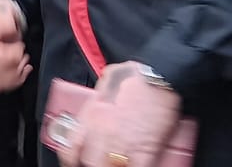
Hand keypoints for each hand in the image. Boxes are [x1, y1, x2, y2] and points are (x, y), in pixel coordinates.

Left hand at [55, 63, 181, 166]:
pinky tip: (136, 166)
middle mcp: (104, 131)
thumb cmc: (137, 74)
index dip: (71, 157)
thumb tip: (99, 95)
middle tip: (101, 161)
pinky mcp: (146, 150)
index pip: (72, 145)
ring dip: (112, 166)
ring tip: (117, 163)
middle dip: (94, 163)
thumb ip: (99, 94)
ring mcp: (124, 143)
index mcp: (92, 114)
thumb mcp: (108, 80)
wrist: (160, 76)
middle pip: (91, 160)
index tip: (74, 160)